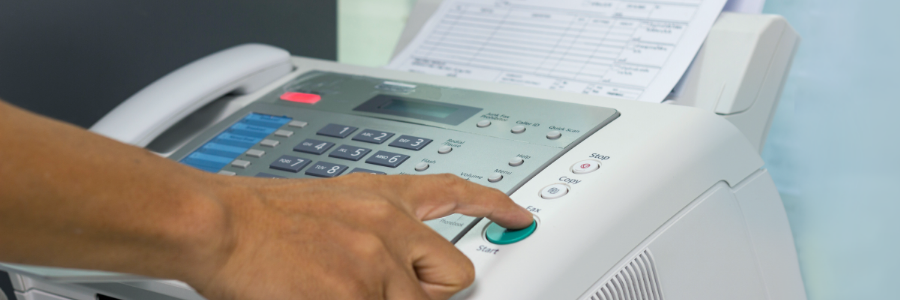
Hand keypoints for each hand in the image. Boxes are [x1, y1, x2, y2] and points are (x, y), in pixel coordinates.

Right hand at [188, 173, 533, 299]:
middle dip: (433, 293)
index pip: (456, 192)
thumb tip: (393, 256)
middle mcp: (392, 227)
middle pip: (456, 274)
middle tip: (394, 293)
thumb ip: (374, 225)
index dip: (495, 205)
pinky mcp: (358, 297)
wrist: (221, 224)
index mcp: (384, 198)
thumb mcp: (331, 202)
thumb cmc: (262, 216)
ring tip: (337, 290)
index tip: (518, 215)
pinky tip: (324, 295)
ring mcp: (378, 265)